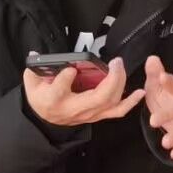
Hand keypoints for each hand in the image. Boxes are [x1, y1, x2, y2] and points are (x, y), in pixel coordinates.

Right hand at [23, 56, 144, 126]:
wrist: (47, 118)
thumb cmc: (41, 97)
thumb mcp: (32, 82)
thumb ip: (35, 68)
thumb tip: (36, 54)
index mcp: (53, 99)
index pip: (59, 90)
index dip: (65, 79)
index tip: (71, 68)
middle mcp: (73, 109)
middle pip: (97, 98)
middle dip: (111, 79)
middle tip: (114, 61)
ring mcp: (88, 114)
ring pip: (110, 103)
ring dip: (120, 84)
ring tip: (121, 67)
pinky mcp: (98, 115)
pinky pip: (117, 111)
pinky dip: (130, 102)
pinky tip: (140, 92)